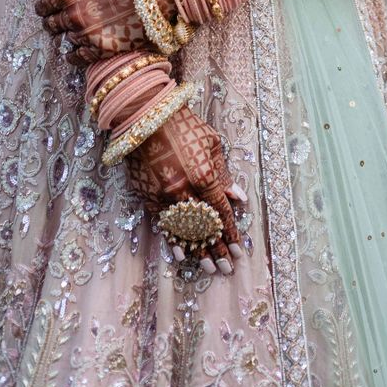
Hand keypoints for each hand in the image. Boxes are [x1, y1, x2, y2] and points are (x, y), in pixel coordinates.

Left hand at [35, 0, 149, 63]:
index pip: (44, 5)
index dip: (43, 6)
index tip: (46, 8)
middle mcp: (73, 15)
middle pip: (50, 24)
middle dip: (51, 21)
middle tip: (57, 20)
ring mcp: (86, 34)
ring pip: (62, 40)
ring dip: (64, 36)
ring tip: (73, 30)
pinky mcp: (99, 49)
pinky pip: (75, 57)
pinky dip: (72, 54)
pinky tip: (77, 48)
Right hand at [126, 105, 245, 275]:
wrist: (147, 116)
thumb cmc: (185, 126)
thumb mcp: (212, 145)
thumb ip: (225, 174)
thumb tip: (239, 199)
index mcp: (205, 176)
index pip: (222, 213)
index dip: (231, 234)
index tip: (239, 251)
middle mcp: (186, 190)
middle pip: (205, 228)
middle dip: (218, 251)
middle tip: (227, 270)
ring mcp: (165, 195)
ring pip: (185, 231)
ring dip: (199, 252)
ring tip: (210, 270)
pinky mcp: (149, 196)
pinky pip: (164, 224)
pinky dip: (174, 241)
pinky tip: (183, 255)